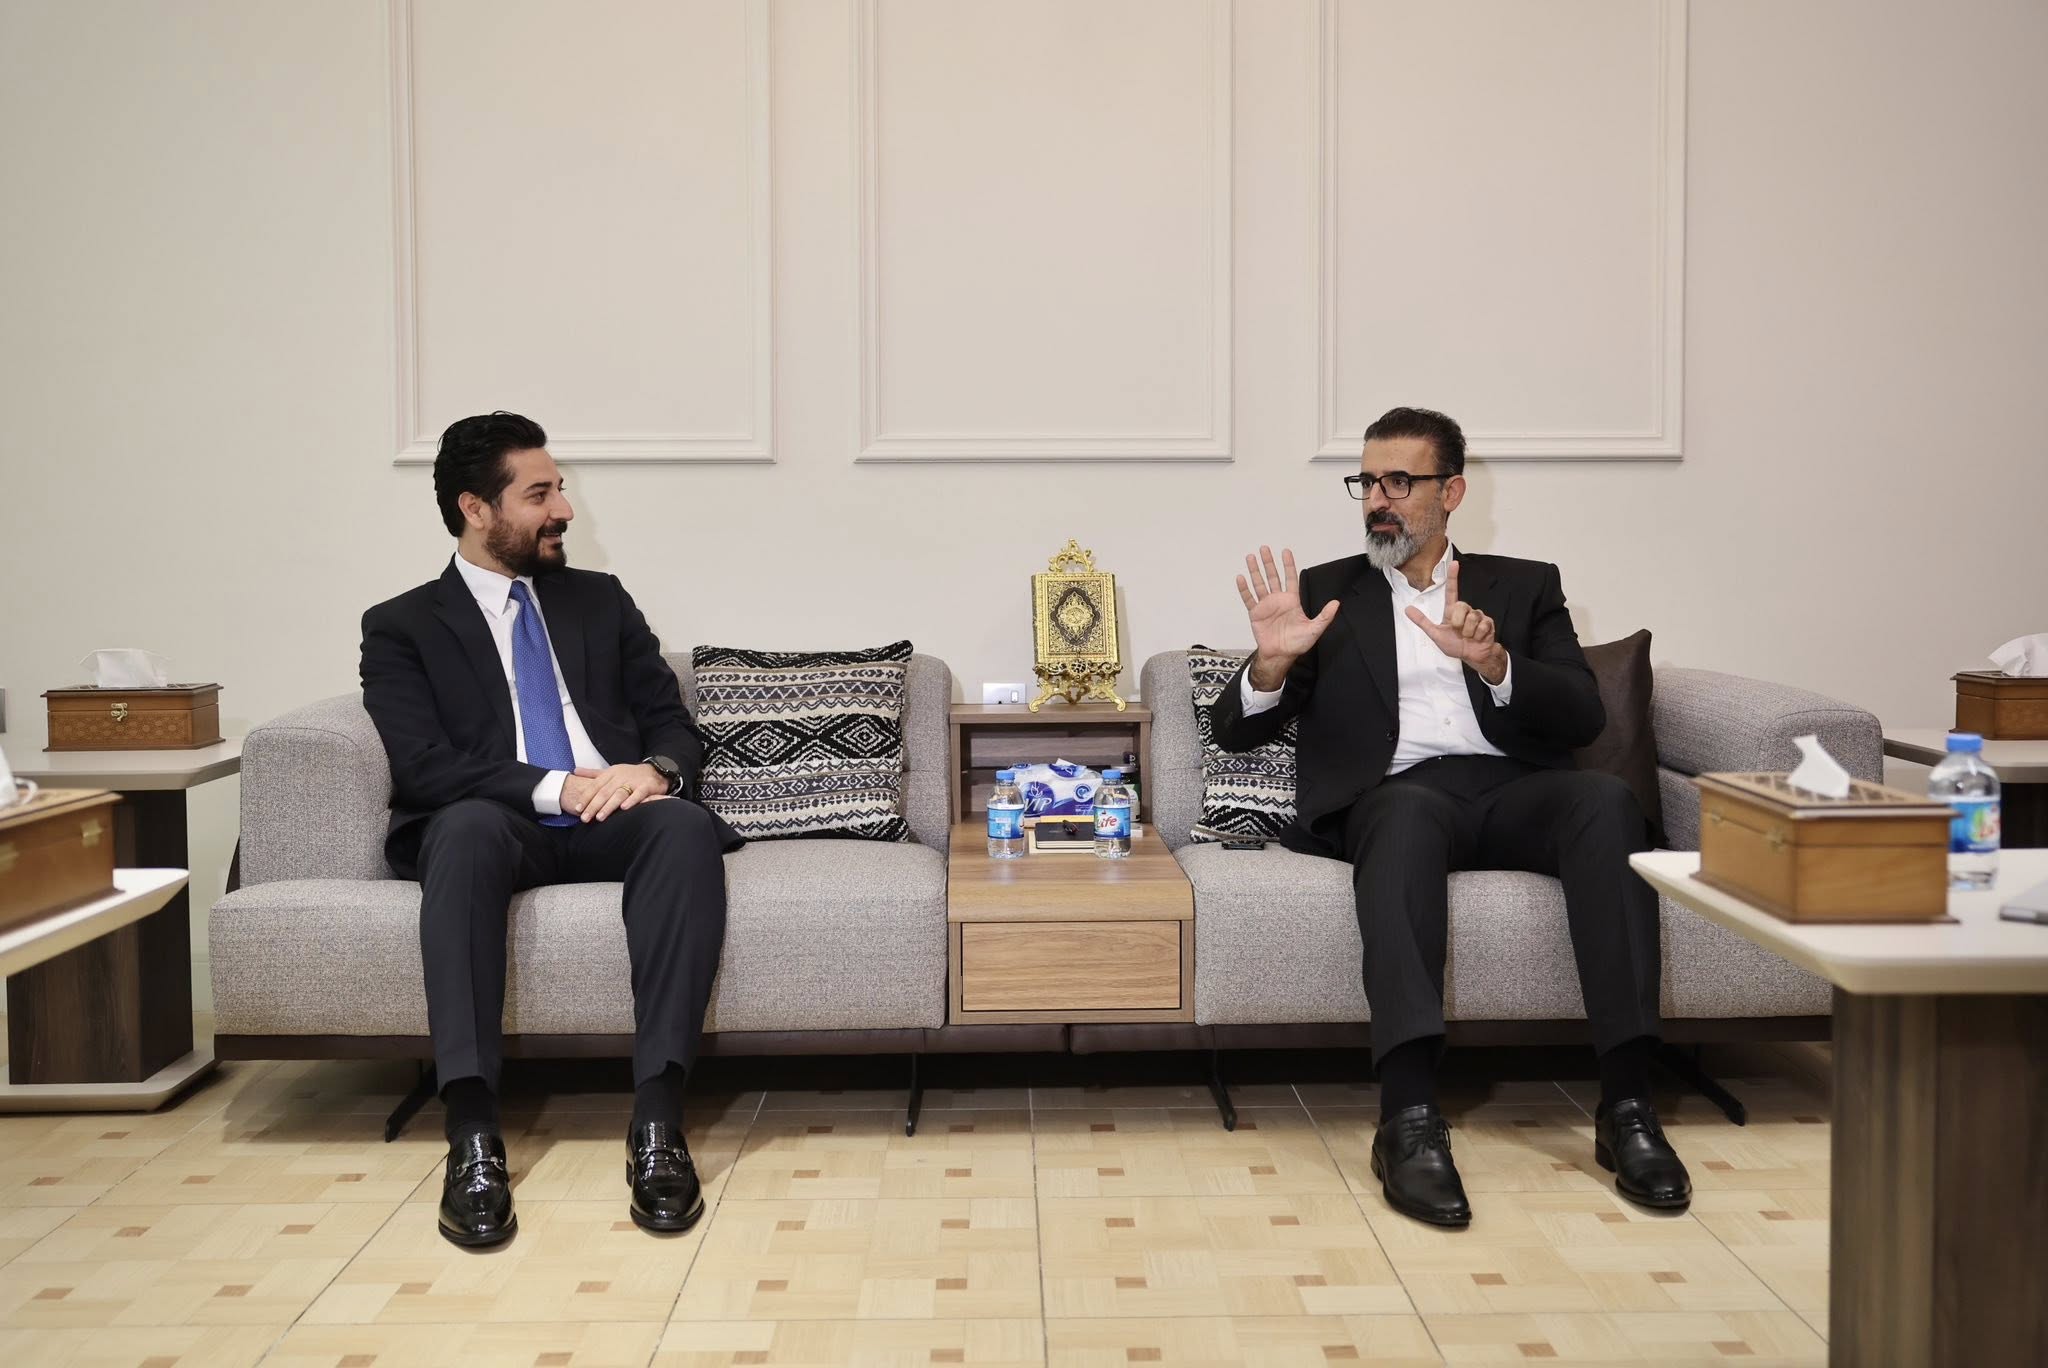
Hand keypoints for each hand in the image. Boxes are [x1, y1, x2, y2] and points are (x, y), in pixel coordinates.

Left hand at [565, 763, 668, 822]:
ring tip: (600, 817)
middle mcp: (620, 777)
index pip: (595, 785)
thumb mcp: (611, 771)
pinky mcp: (646, 786)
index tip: (577, 808)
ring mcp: (634, 781)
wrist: (655, 771)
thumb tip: (575, 771)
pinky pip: (638, 794)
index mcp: (610, 773)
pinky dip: (632, 801)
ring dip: (609, 806)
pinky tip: (624, 808)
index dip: (586, 797)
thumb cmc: (629, 774)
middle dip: (593, 805)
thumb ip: (593, 773)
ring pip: (619, 794)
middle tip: (585, 818)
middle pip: (605, 792)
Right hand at [1236, 546, 1338, 688]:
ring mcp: (1266, 606)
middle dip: (1268, 562)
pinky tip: (1241, 578)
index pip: (1290, 578)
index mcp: (1292, 601)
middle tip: (1264, 549)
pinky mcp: (1255, 613)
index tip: (1286, 551)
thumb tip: (1336, 603)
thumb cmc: (1297, 643)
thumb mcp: (1314, 629)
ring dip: (1255, 571)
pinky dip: (1244, 589)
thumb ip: (1324, 616)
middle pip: (1272, 577)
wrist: (1280, 655)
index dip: (1288, 565)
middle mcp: (1278, 600)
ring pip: (1259, 584)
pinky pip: (1249, 598)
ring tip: (1250, 557)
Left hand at [1402, 559, 1507, 684]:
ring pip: (1472, 617)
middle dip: (1458, 622)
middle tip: (1458, 632)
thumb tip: (1407, 609)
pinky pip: (1482, 626)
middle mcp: (1465, 610)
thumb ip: (1422, 622)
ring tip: (1468, 637)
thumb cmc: (1455, 645)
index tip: (1454, 563)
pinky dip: (1478, 635)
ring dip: (1468, 632)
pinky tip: (1478, 638)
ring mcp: (1477, 616)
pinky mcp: (1488, 623)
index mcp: (1452, 611)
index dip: (1453, 577)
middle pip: (1461, 606)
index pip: (1452, 591)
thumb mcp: (1435, 634)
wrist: (1472, 656)